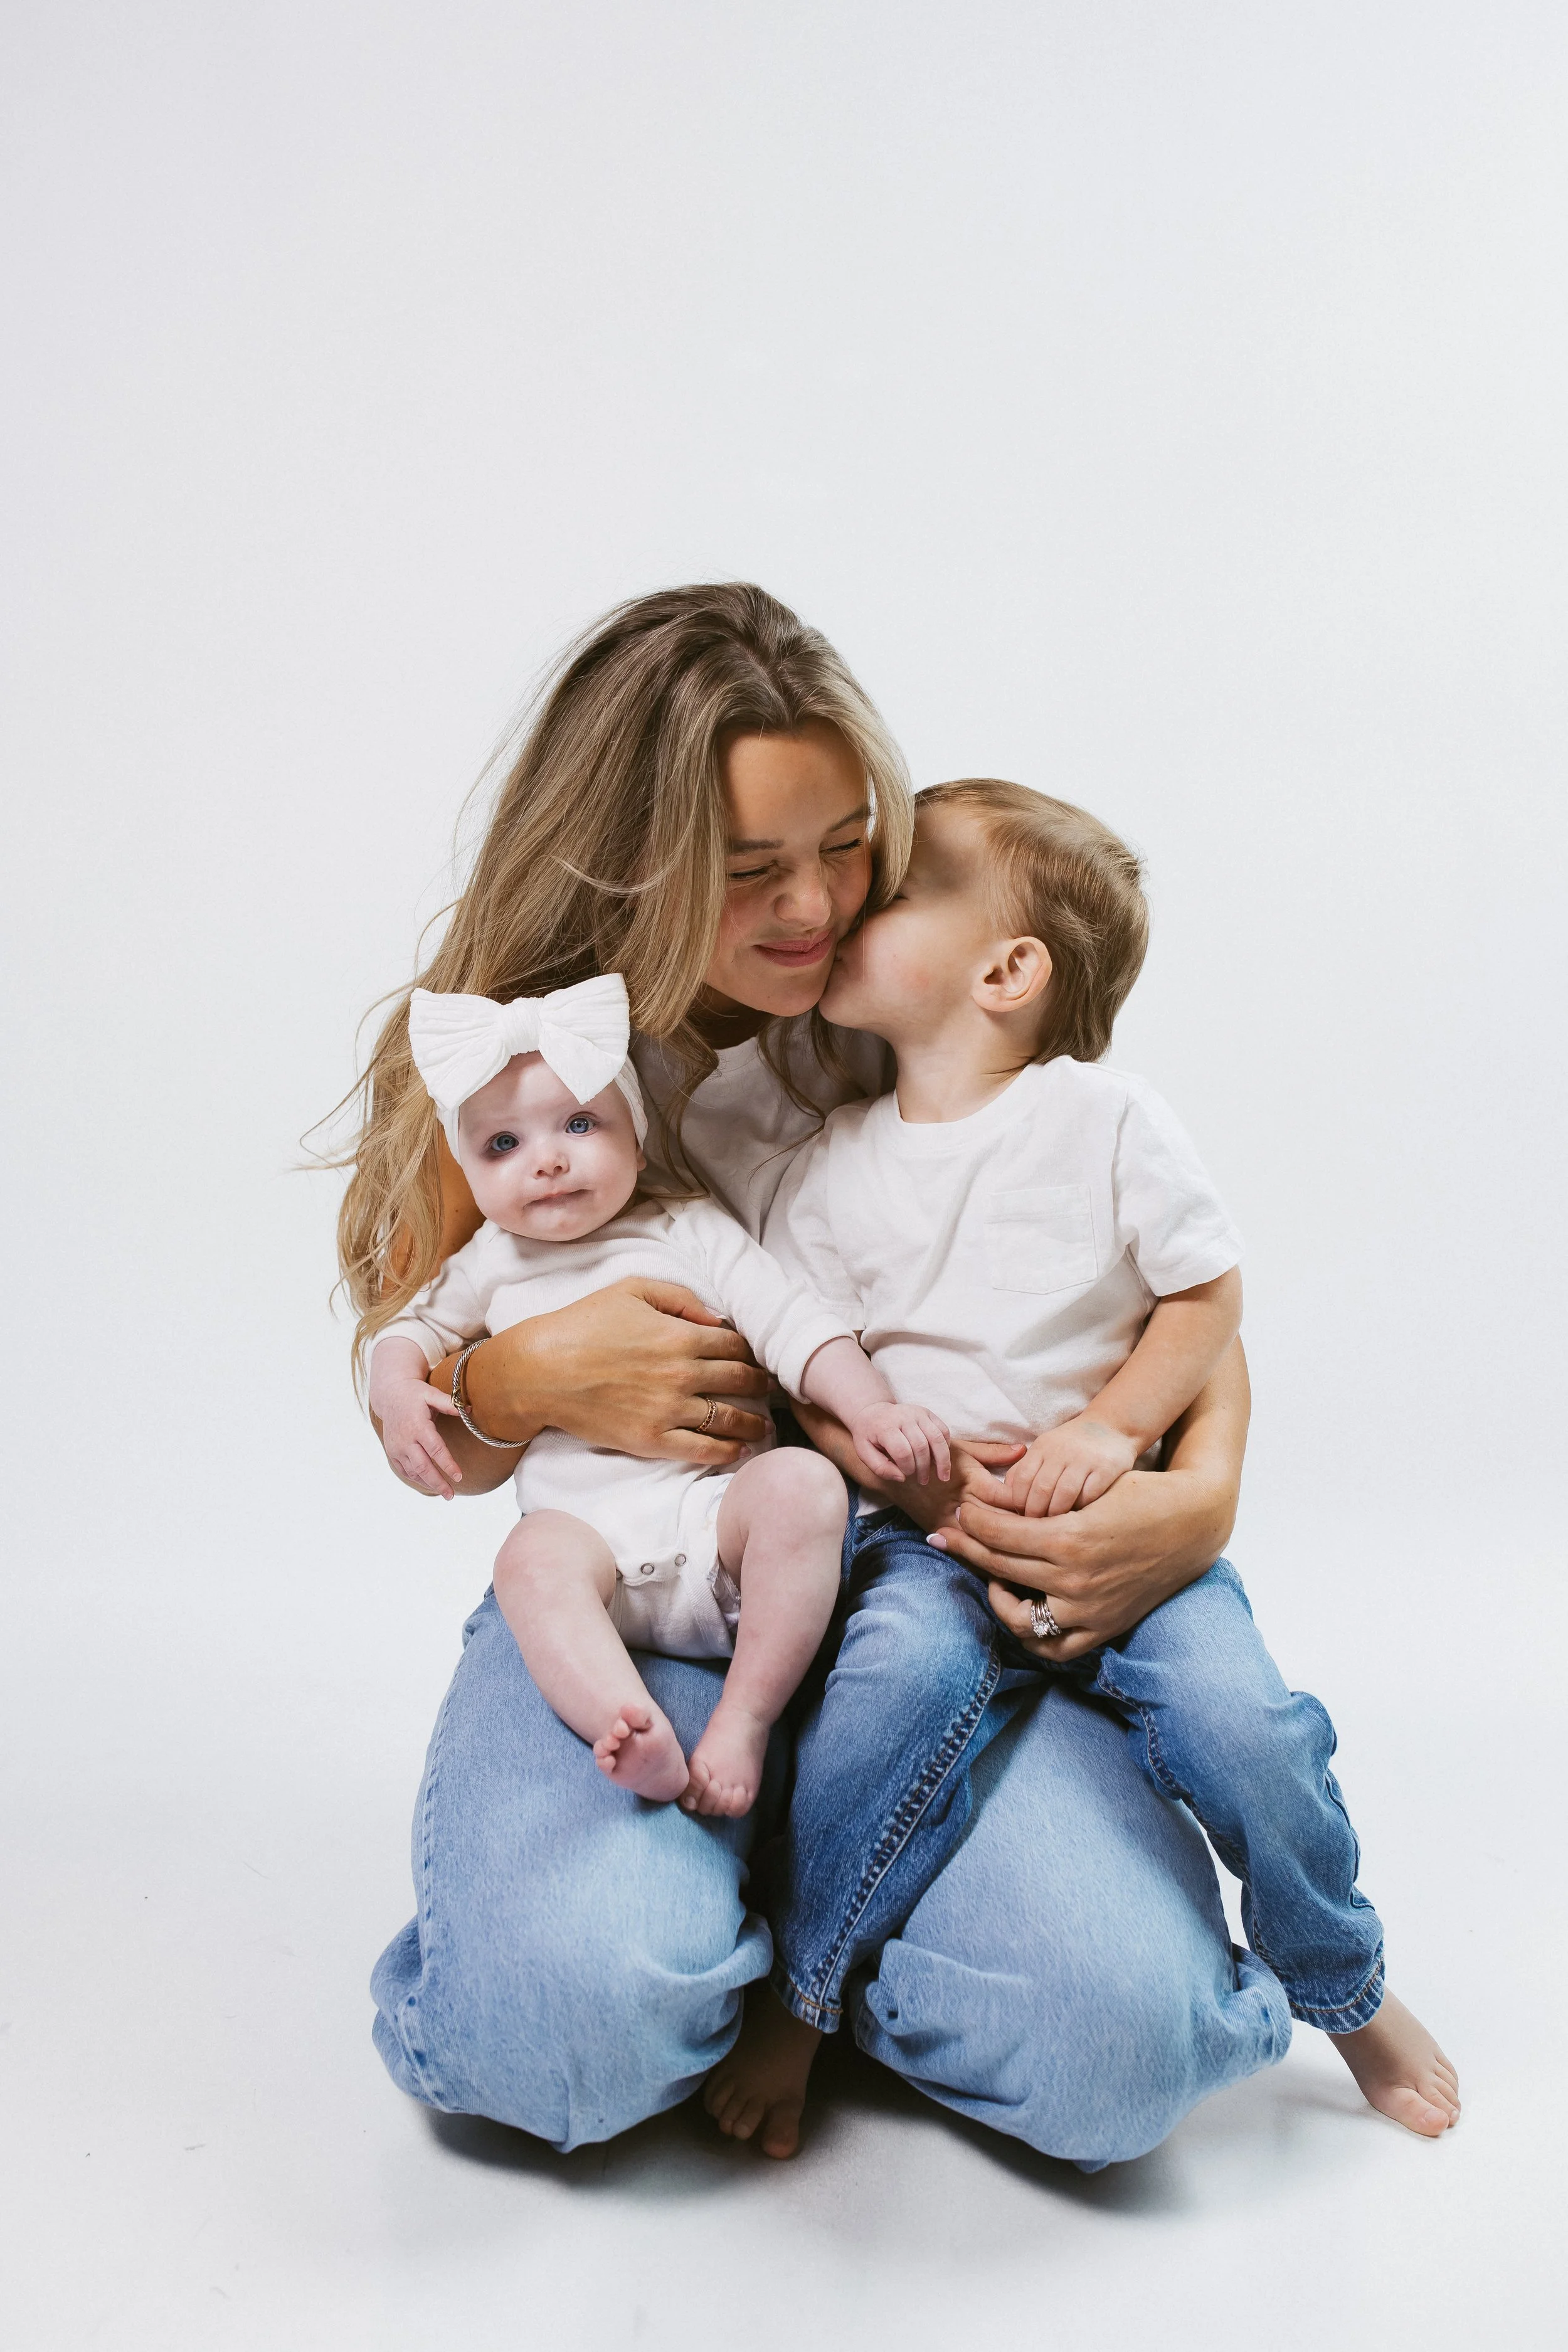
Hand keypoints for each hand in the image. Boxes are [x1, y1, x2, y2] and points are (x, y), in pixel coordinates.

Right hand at [377, 1378, 464, 1499]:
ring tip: (444, 1492)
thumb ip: (450, 1404)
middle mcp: (405, 1439)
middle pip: (423, 1466)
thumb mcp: (431, 1394)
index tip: (459, 1476)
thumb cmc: (414, 1394)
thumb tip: (471, 1410)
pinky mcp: (392, 1452)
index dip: (447, 1464)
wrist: (389, 1395)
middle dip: (438, 1483)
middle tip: (451, 1495)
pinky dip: (417, 1479)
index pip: (435, 1449)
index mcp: (417, 1426)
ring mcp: (396, 1447)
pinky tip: (429, 1483)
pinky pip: (404, 1471)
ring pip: (413, 1472)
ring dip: (428, 1483)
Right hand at [460, 1278, 772, 1466]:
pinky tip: (739, 1450)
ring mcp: (669, 1410)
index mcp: (680, 1335)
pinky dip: (727, 1451)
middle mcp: (682, 1374)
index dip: (752, 1350)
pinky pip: (701, 1449)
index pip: (735, 1344)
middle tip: (773, 1389)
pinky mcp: (652, 1439)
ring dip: (754, 1422)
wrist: (540, 1370)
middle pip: (740, 1379)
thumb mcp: (632, 1290)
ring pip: (728, 1418)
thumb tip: (717, 1317)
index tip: (759, 1356)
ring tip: (766, 1426)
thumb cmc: (582, 1324)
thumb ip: (680, 1298)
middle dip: (762, 1384)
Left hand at [847, 1402, 951, 1485]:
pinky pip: (943, 1430)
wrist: (873, 1412)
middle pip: (921, 1446)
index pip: (902, 1451)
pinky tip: (941, 1458)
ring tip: (942, 1476)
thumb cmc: (868, 1435)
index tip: (906, 1475)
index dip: (907, 1468)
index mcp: (885, 1426)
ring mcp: (918, 1413)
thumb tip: (901, 1478)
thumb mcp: (864, 1452)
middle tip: (923, 1480)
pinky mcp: (927, 1413)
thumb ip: (880, 1468)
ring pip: (937, 1437)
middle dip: (924, 1467)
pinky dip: (946, 1446)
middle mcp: (904, 1416)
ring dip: (942, 1460)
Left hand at [931, 1460, 1239, 1662]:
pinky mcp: (1104, 1627)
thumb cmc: (1141, 1494)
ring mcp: (1089, 1609)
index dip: (971, 1520)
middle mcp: (1074, 1579)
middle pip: (1000, 1566)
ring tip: (989, 1576)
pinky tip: (1021, 1607)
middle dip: (967, 1547)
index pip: (999, 1533)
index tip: (959, 1511)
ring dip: (995, 1595)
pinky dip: (1031, 1632)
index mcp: (1069, 1537)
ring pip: (1019, 1615)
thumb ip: (1044, 1499)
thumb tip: (994, 1499)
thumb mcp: (1091, 1487)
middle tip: (947, 1536)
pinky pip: (1054, 1646)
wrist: (1194, 1524)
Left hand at [1004, 1415, 1138, 1517]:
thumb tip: (1003, 1500)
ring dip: (1057, 1514)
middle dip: (1036, 1514)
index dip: (1018, 1502)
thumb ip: (1024, 1471)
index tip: (1020, 1518)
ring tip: (1056, 1528)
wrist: (1111, 1425)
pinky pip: (1090, 1494)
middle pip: (1041, 1488)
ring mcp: (1084, 1458)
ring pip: (1064, 1493)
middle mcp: (1061, 1451)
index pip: (1021, 1478)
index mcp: (1042, 1447)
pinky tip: (1080, 1517)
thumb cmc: (1070, 1445)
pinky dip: (1082, 1508)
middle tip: (1036, 1530)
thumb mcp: (1044, 1450)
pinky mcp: (1106, 1467)